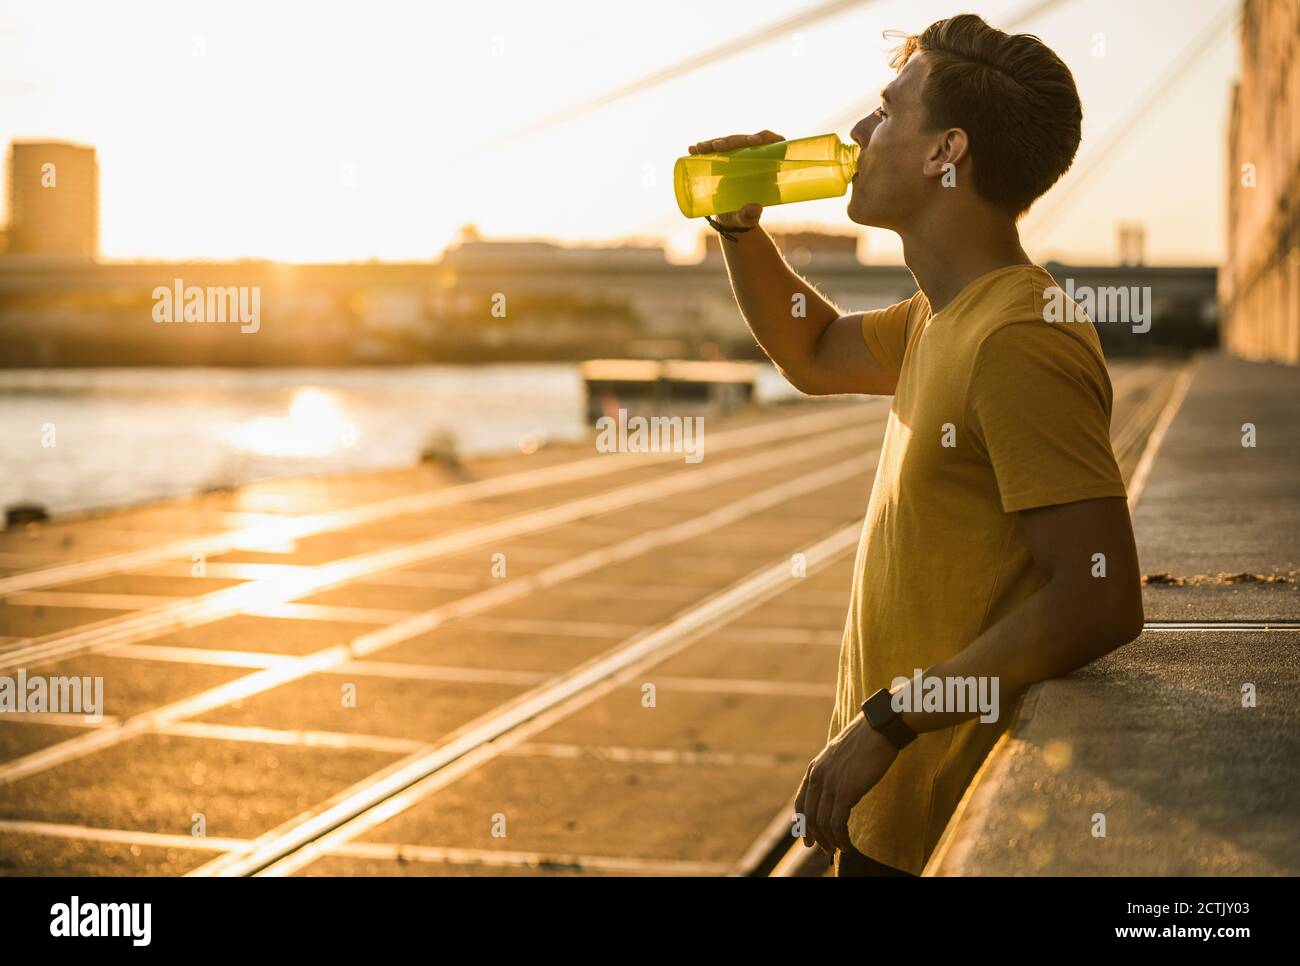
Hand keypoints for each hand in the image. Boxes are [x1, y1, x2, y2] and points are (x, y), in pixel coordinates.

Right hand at [686, 130, 784, 227]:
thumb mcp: (749, 218)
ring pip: (728, 144)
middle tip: (716, 146)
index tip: (751, 141)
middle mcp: (755, 157)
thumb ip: (751, 215)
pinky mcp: (725, 160)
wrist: (731, 219)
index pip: (770, 143)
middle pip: (745, 141)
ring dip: (713, 143)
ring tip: (698, 148)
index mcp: (769, 165)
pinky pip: (715, 150)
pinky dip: (703, 149)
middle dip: (730, 140)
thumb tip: (755, 208)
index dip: (763, 137)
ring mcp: (739, 157)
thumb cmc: (746, 217)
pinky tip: (692, 149)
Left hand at [793, 712, 898, 855]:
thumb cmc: (865, 740)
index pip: (800, 802)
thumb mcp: (840, 755)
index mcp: (814, 768)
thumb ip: (833, 772)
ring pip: (823, 822)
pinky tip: (847, 846)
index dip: (803, 824)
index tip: (807, 839)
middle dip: (816, 837)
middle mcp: (818, 777)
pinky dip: (841, 838)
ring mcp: (830, 784)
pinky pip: (837, 823)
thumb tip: (837, 791)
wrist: (879, 728)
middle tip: (826, 850)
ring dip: (830, 841)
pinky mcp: (846, 791)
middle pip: (810, 816)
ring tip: (838, 850)